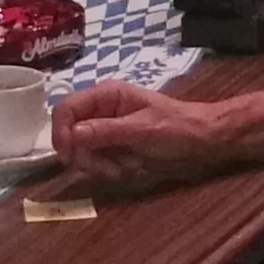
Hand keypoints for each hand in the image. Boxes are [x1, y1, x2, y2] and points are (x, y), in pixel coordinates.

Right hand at [56, 80, 238, 191]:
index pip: (66, 109)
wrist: (202, 140)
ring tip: (126, 167)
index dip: (61, 133)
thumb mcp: (142, 130)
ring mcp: (106, 127)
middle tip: (109, 169)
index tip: (69, 157)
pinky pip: (96, 158)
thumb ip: (106, 131)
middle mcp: (101, 108)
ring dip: (99, 164)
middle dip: (86, 155)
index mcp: (106, 94)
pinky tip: (129, 167)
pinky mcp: (113, 144)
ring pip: (82, 150)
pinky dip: (108, 168)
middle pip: (71, 133)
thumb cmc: (176, 128)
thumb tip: (73, 134)